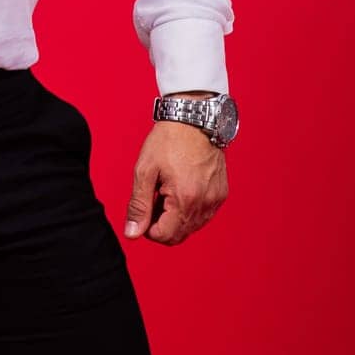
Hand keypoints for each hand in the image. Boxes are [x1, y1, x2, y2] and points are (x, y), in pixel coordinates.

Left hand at [123, 122, 228, 245]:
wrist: (194, 118)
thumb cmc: (169, 140)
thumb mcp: (145, 170)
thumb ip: (138, 205)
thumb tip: (132, 233)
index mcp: (185, 200)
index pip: (165, 236)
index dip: (148, 228)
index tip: (143, 209)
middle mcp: (204, 204)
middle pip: (179, 235)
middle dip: (162, 224)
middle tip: (153, 199)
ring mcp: (215, 200)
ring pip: (192, 227)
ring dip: (176, 218)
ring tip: (166, 190)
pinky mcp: (221, 194)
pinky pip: (203, 215)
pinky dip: (189, 209)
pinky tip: (181, 188)